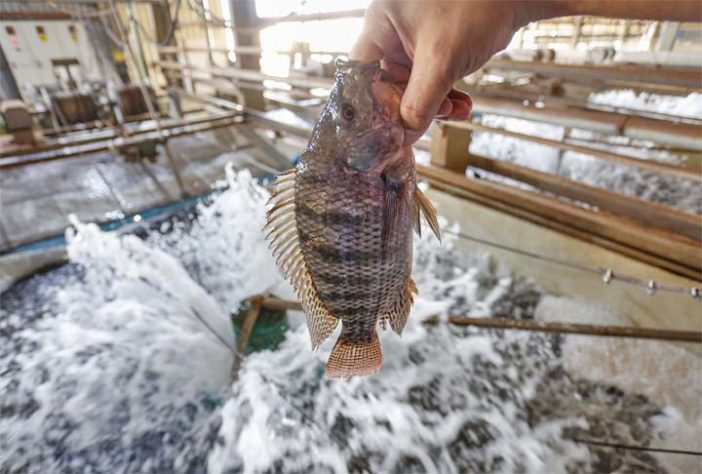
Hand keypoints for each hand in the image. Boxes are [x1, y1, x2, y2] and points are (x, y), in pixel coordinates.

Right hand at [350, 0, 531, 143]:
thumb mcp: (441, 61)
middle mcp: (391, 31)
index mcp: (380, 23)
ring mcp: (413, 41)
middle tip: (433, 117)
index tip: (387, 128)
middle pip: (388, 85)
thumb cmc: (476, 7)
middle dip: (412, 106)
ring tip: (455, 111)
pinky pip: (430, 81)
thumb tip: (403, 137)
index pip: (361, 73)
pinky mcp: (433, 49)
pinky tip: (462, 106)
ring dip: (433, 105)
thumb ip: (418, 104)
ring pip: (412, 88)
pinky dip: (445, 97)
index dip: (372, 104)